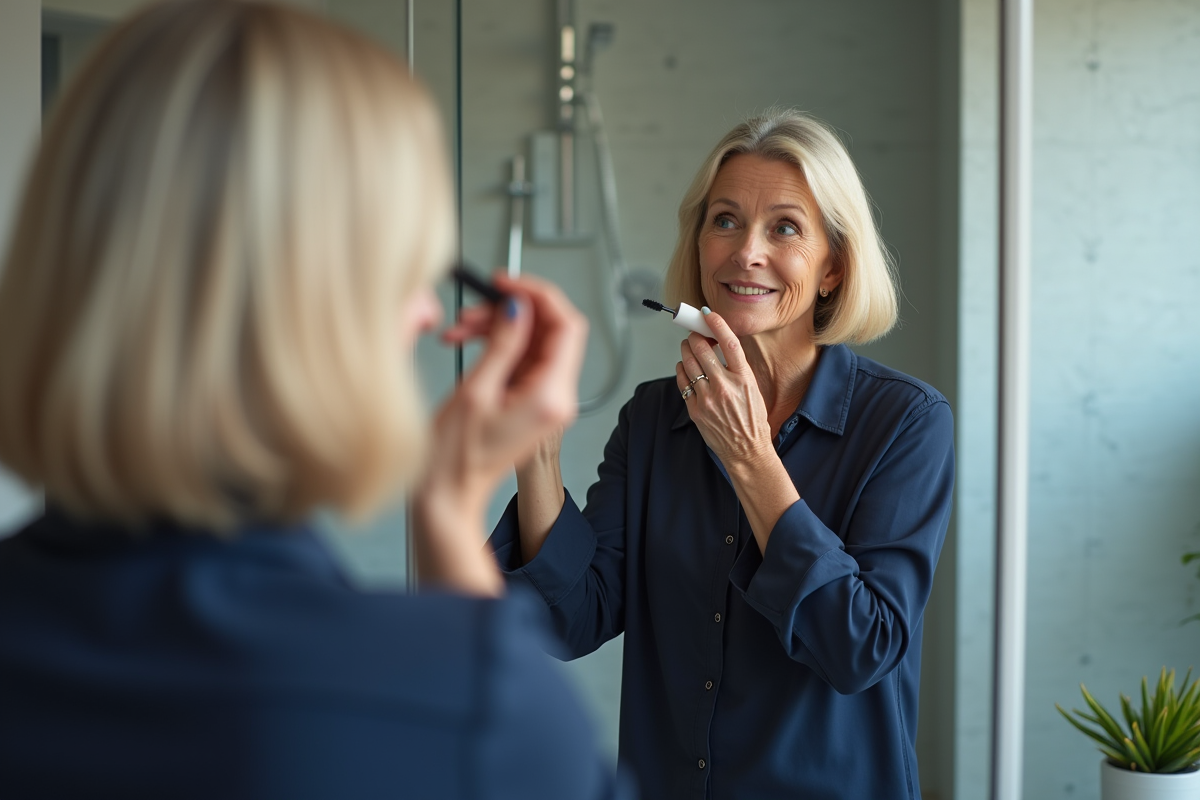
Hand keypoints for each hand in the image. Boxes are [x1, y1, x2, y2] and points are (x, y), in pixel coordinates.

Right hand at [413, 274, 586, 595]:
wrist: (448, 494)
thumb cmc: (455, 458)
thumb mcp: (476, 390)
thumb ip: (502, 343)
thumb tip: (518, 306)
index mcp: (552, 396)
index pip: (568, 326)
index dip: (540, 296)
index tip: (508, 283)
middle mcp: (558, 399)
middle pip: (551, 331)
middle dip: (513, 311)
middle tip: (476, 306)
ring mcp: (546, 401)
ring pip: (534, 342)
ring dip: (499, 326)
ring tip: (461, 328)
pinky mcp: (531, 402)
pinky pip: (522, 360)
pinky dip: (498, 345)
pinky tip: (467, 342)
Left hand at [675, 311, 772, 468]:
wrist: (746, 451)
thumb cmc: (752, 421)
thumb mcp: (753, 389)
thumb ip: (737, 369)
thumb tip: (720, 346)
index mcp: (744, 379)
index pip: (729, 344)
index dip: (717, 324)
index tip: (708, 314)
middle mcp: (725, 387)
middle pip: (701, 350)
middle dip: (694, 336)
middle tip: (694, 332)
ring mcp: (707, 399)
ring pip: (688, 363)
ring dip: (686, 350)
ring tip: (689, 346)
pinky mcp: (695, 410)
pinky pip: (682, 381)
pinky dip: (681, 369)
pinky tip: (685, 366)